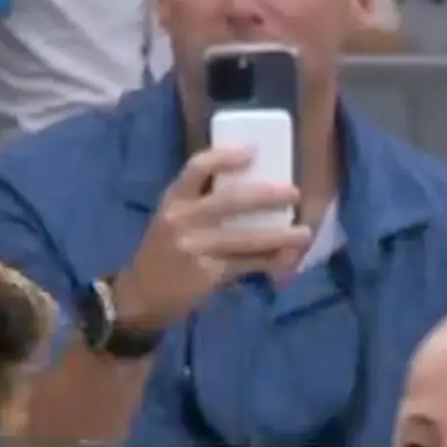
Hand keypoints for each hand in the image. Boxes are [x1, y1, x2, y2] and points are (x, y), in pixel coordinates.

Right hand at [108, 145, 311, 330]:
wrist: (141, 295)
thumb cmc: (164, 250)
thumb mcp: (172, 218)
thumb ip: (201, 203)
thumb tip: (254, 189)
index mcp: (174, 199)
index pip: (197, 168)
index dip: (225, 156)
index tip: (252, 151)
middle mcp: (182, 220)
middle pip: (230, 201)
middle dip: (267, 195)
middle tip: (294, 192)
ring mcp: (196, 249)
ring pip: (246, 238)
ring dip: (280, 235)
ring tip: (305, 233)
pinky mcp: (208, 275)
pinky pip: (247, 265)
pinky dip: (270, 261)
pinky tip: (288, 259)